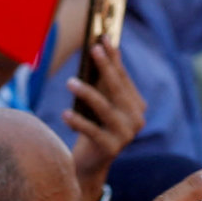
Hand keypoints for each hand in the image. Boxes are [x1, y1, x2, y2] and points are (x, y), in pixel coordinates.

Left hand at [65, 41, 146, 200]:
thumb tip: (102, 46)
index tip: (103, 38)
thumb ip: (104, 80)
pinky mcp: (111, 149)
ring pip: (105, 108)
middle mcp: (136, 119)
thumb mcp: (100, 101)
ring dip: (87, 93)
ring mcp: (125, 135)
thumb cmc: (93, 125)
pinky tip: (65, 113)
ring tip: (70, 81)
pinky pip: (93, 131)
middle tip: (93, 49)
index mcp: (136, 105)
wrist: (91, 163)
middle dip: (105, 67)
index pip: (123, 77)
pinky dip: (78, 121)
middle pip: (117, 89)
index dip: (113, 57)